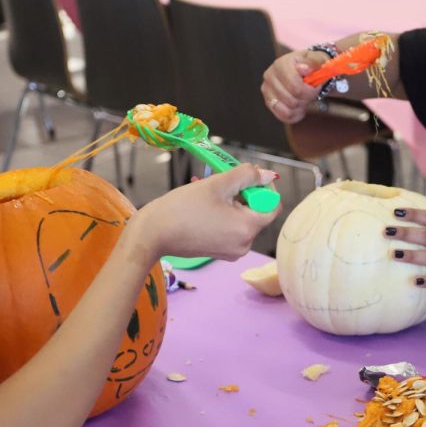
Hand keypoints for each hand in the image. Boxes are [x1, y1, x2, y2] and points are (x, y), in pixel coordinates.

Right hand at [123, 164, 279, 264]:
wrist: (152, 234)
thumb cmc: (183, 208)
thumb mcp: (218, 184)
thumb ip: (247, 175)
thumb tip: (266, 175)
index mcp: (248, 229)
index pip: (272, 205)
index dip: (262, 187)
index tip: (244, 176)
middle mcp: (244, 245)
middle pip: (255, 211)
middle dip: (241, 192)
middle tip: (220, 180)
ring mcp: (231, 251)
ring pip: (240, 217)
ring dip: (229, 200)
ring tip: (207, 189)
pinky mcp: (219, 251)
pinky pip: (229, 228)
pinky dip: (221, 213)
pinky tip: (202, 203)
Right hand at [261, 49, 327, 123]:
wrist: (303, 69)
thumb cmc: (311, 65)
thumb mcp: (318, 59)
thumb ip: (314, 62)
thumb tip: (305, 69)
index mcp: (281, 64)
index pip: (295, 87)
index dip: (310, 92)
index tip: (317, 87)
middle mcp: (270, 76)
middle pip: (292, 100)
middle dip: (306, 99)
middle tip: (312, 93)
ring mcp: (267, 90)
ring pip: (288, 110)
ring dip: (301, 107)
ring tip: (305, 98)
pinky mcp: (268, 102)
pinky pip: (284, 116)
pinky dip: (295, 115)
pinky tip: (300, 107)